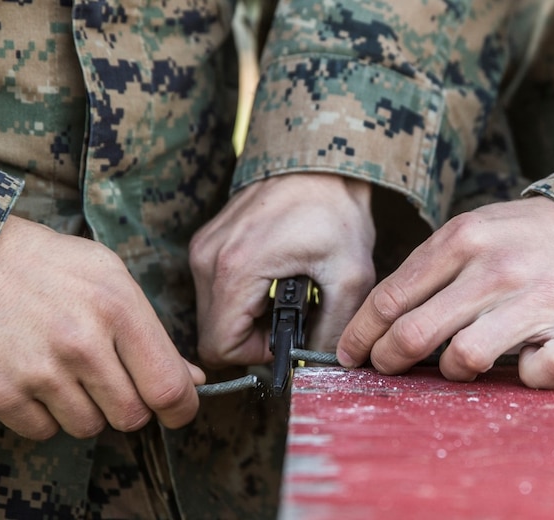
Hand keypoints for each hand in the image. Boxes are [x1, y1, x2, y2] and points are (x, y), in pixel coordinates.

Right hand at [0, 216, 204, 439]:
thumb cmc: (54, 267)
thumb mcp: (112, 278)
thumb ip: (154, 333)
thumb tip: (192, 380)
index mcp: (117, 308)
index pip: (168, 387)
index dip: (181, 409)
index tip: (177, 411)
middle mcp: (80, 343)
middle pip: (131, 416)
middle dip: (129, 404)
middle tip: (110, 378)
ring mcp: (37, 371)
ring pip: (89, 428)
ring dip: (85, 409)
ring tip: (66, 370)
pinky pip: (43, 432)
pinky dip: (44, 414)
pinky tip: (34, 377)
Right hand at [189, 173, 375, 366]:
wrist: (317, 161)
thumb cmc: (334, 211)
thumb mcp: (350, 276)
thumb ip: (334, 330)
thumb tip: (321, 366)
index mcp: (236, 271)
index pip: (219, 347)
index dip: (254, 353)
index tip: (284, 334)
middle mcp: (207, 260)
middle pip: (212, 333)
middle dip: (250, 337)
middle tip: (288, 315)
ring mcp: (203, 248)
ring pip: (211, 313)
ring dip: (245, 317)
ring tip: (282, 293)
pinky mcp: (206, 241)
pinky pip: (212, 289)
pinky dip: (239, 296)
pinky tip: (271, 276)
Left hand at [337, 197, 553, 388]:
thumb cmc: (517, 239)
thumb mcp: (467, 233)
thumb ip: (424, 271)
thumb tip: (372, 321)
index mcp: (461, 240)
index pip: (390, 298)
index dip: (361, 334)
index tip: (350, 353)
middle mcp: (495, 270)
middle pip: (414, 334)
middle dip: (388, 359)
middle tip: (385, 366)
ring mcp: (537, 301)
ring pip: (465, 358)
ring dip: (451, 372)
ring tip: (456, 364)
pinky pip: (537, 374)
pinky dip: (525, 378)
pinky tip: (523, 365)